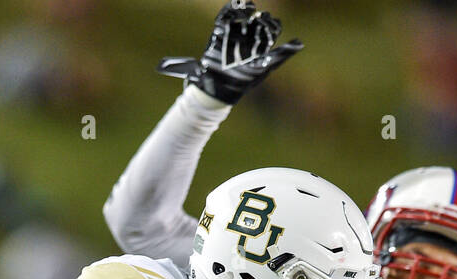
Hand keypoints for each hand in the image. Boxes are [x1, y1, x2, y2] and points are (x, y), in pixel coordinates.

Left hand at [157, 1, 302, 104]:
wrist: (215, 92)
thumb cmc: (204, 80)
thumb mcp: (191, 72)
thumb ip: (177, 67)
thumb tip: (160, 67)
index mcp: (222, 37)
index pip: (229, 18)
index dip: (236, 9)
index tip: (242, 4)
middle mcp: (238, 41)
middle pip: (249, 24)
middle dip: (254, 20)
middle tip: (259, 17)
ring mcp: (251, 51)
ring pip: (263, 34)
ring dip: (268, 29)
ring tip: (273, 24)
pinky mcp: (261, 65)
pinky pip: (276, 56)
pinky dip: (287, 51)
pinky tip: (296, 45)